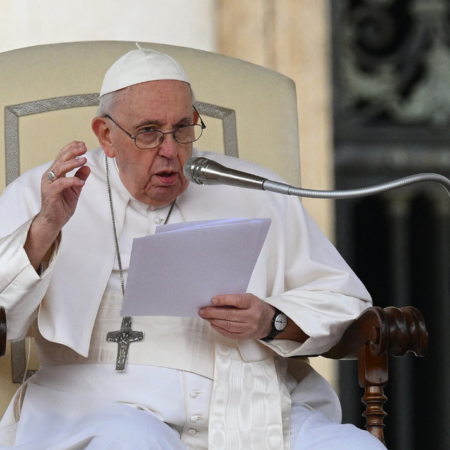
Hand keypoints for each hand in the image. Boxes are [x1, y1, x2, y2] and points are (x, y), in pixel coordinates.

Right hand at [24, 141, 90, 268]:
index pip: (62, 156)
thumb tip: (87, 167)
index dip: (71, 148)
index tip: (83, 144)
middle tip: (84, 148)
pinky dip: (72, 181)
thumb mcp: (75, 189)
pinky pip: (61, 183)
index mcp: (55, 173)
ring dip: (72, 163)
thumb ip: (80, 177)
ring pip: (59, 168)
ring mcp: (49, 184)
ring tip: (83, 160)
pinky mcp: (50, 193)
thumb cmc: (62, 205)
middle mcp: (50, 176)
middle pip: (60, 159)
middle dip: (72, 152)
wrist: (54, 221)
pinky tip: (81, 182)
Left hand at [198, 293, 274, 340]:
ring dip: (214, 321)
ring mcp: (249, 328)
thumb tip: (214, 301)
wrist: (267, 321)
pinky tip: (213, 324)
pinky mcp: (245, 336)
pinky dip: (219, 329)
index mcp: (253, 303)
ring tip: (205, 317)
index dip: (224, 300)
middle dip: (213, 312)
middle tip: (202, 310)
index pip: (237, 301)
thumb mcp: (248, 298)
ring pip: (228, 325)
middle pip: (230, 315)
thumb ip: (234, 298)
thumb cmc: (254, 306)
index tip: (212, 300)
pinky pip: (229, 333)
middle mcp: (252, 316)